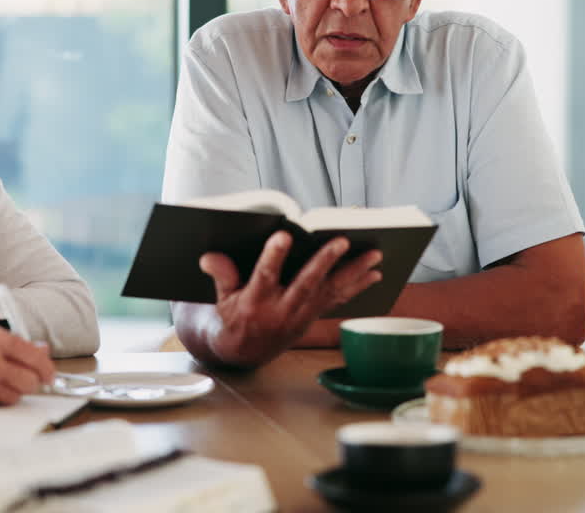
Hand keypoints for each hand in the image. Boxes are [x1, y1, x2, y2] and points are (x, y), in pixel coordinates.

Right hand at [198, 231, 381, 366]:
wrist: (246, 350)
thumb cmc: (233, 315)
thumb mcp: (220, 298)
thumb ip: (220, 275)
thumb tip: (209, 256)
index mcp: (255, 302)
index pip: (264, 275)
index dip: (273, 256)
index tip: (283, 235)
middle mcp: (282, 309)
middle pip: (306, 283)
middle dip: (325, 262)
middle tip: (342, 241)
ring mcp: (302, 314)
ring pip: (330, 290)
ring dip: (354, 272)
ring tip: (375, 255)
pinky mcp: (314, 314)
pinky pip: (339, 299)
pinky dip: (358, 285)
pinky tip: (376, 272)